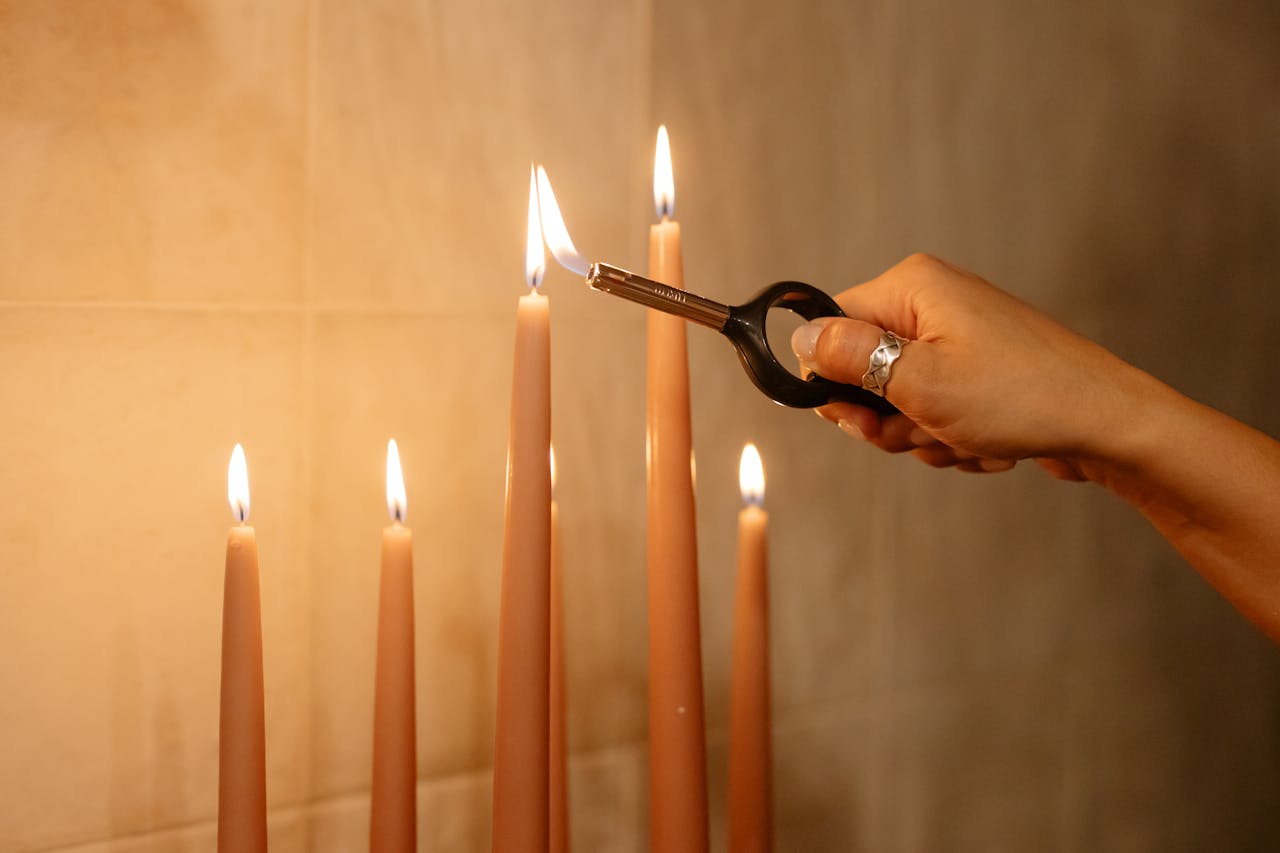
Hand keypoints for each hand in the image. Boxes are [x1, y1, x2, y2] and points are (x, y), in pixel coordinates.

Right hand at [791, 253, 1146, 478]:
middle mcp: (932, 303)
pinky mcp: (977, 371)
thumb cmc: (1022, 397)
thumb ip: (849, 358)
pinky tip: (985, 445)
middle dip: (886, 418)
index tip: (859, 417)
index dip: (833, 380)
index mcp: (912, 288)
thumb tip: (799, 338)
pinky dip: (951, 438)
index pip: (830, 327)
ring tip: (964, 439)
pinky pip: (934, 412)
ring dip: (922, 435)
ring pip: (898, 401)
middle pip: (862, 370)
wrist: (1108, 425)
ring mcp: (957, 338)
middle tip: (921, 431)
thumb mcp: (919, 382)